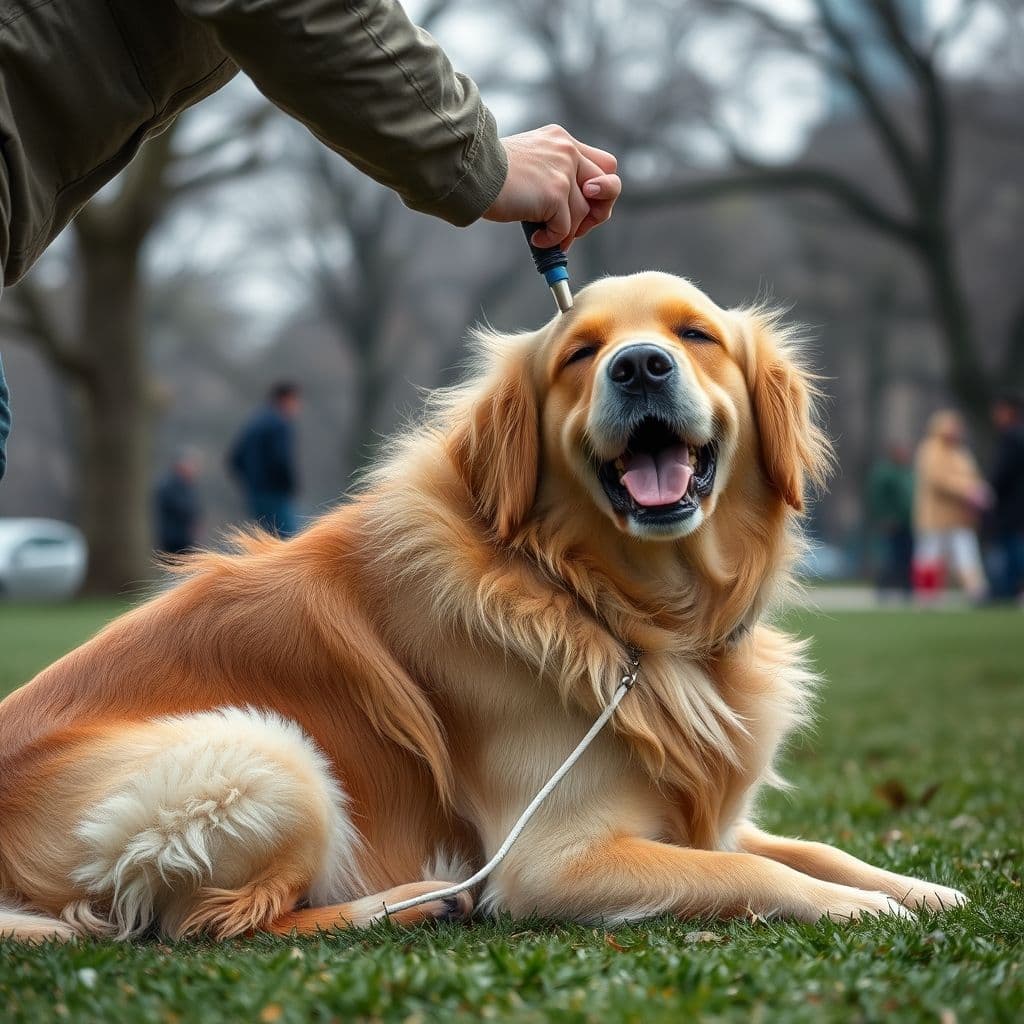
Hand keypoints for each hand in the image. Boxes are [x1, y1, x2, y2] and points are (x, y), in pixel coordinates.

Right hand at [482, 125, 620, 249]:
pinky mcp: (555, 192)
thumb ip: (554, 181)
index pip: (604, 165)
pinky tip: (536, 238)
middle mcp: (567, 151)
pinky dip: (553, 240)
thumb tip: (572, 225)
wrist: (470, 172)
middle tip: (576, 228)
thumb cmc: (489, 177)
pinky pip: (566, 228)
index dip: (601, 190)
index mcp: (561, 141)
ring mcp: (563, 170)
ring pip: (584, 213)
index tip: (583, 205)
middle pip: (609, 186)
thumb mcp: (529, 169)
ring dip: (568, 233)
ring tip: (545, 236)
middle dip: (597, 213)